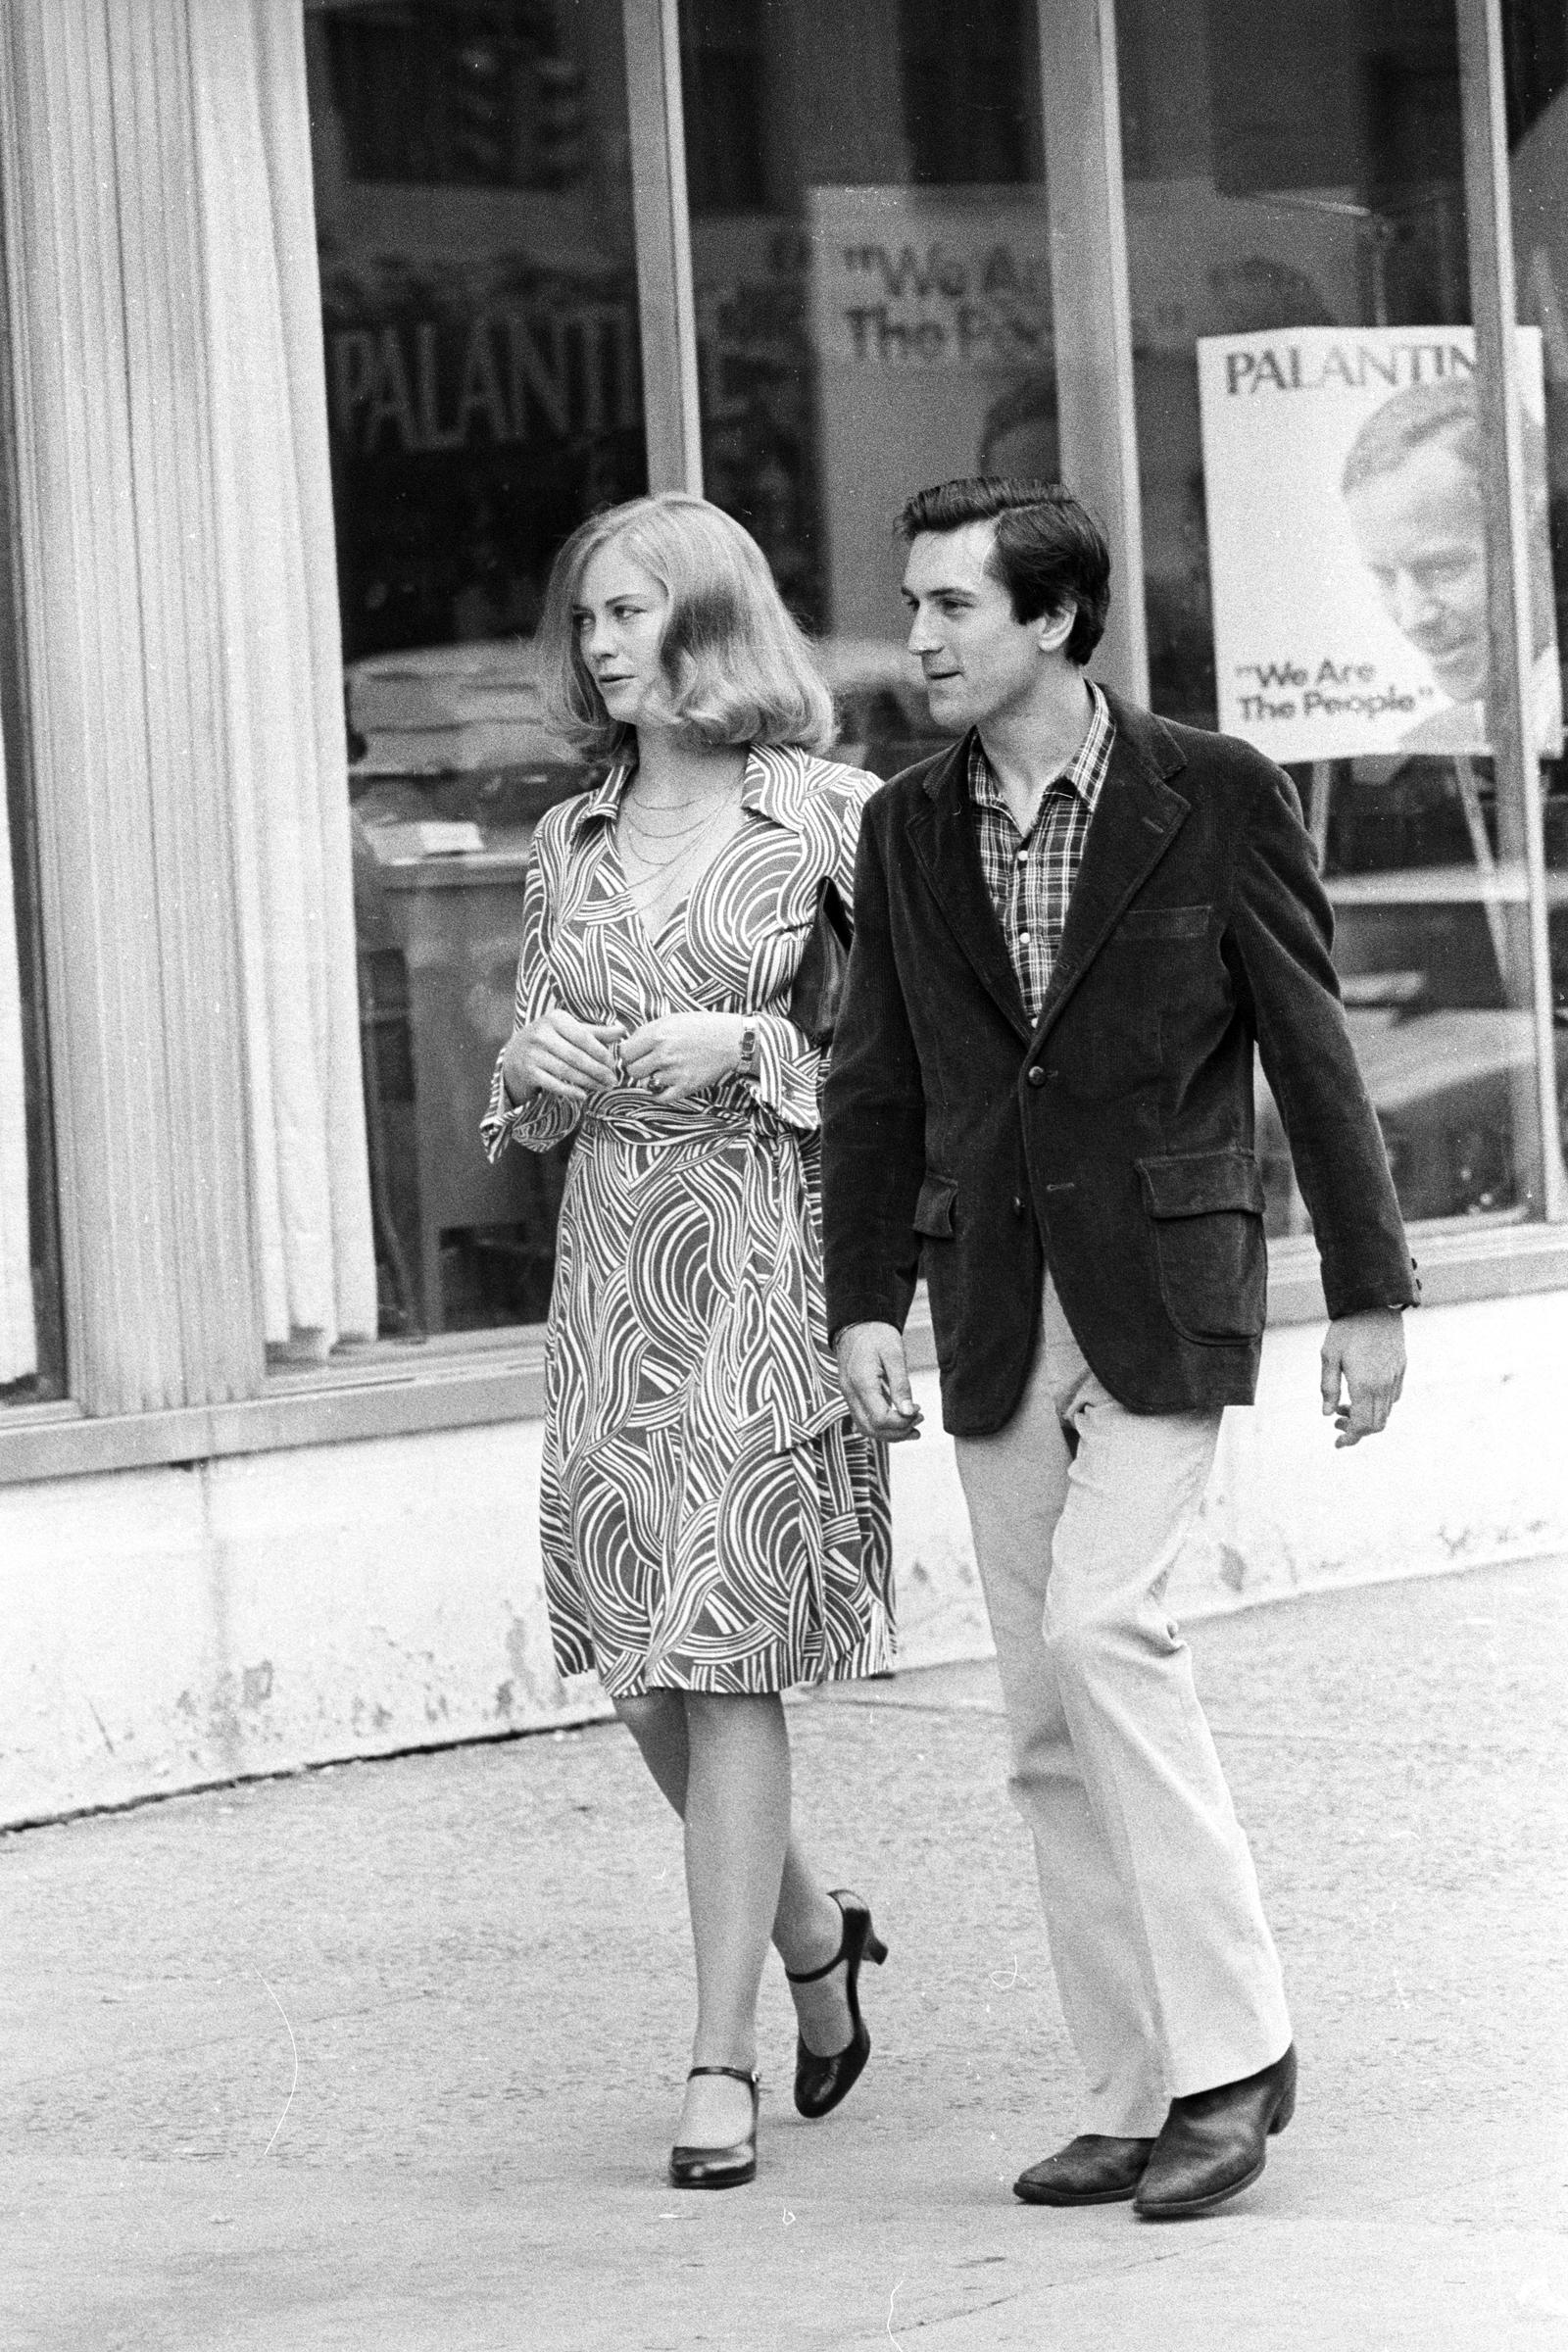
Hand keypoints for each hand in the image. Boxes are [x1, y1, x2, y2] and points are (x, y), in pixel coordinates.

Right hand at [501, 1009, 623, 1106]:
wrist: (515, 1053)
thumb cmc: (551, 1039)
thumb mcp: (569, 1030)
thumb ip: (596, 1032)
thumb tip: (623, 1030)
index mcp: (555, 1019)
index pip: (584, 1038)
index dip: (601, 1053)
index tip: (613, 1064)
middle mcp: (541, 1034)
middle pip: (577, 1056)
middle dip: (598, 1071)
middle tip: (613, 1081)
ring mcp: (533, 1053)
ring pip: (567, 1071)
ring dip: (588, 1082)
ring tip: (603, 1088)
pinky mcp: (528, 1072)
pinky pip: (553, 1084)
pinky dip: (570, 1091)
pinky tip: (583, 1096)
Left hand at [619, 1012, 743, 1101]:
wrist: (732, 1040)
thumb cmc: (702, 1026)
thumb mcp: (672, 1019)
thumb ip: (648, 1032)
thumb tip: (627, 1044)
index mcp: (658, 1034)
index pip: (625, 1053)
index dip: (629, 1055)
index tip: (636, 1055)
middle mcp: (664, 1053)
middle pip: (632, 1071)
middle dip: (638, 1068)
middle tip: (649, 1064)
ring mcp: (675, 1072)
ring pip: (646, 1084)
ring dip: (652, 1079)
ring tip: (665, 1070)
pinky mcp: (686, 1086)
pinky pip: (661, 1098)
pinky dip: (660, 1093)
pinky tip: (667, 1084)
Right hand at [835, 1322, 923, 1442]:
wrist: (857, 1324)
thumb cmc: (876, 1335)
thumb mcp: (894, 1355)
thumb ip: (901, 1385)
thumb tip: (909, 1412)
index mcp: (861, 1383)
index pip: (880, 1418)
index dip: (902, 1422)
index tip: (919, 1412)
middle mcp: (850, 1393)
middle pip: (872, 1429)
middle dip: (898, 1432)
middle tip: (919, 1420)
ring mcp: (848, 1396)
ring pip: (866, 1428)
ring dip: (890, 1433)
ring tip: (913, 1427)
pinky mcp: (851, 1396)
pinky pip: (864, 1419)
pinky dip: (882, 1426)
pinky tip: (899, 1420)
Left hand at [1320, 1308, 1405, 1446]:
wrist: (1375, 1306)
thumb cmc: (1347, 1330)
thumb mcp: (1329, 1356)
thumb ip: (1328, 1388)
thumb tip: (1327, 1415)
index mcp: (1364, 1385)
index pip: (1361, 1425)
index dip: (1350, 1438)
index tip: (1337, 1444)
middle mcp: (1383, 1386)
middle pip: (1375, 1425)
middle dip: (1356, 1431)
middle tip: (1337, 1423)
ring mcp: (1394, 1379)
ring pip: (1385, 1413)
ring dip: (1366, 1418)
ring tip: (1344, 1405)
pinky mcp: (1401, 1370)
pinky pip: (1392, 1399)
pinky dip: (1378, 1406)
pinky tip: (1362, 1394)